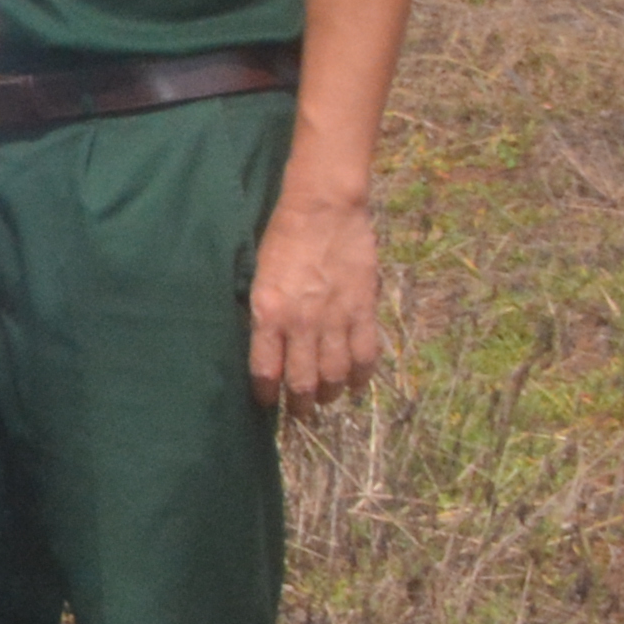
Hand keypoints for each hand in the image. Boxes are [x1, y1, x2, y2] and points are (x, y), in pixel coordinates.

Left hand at [250, 187, 382, 413]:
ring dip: (329, 394)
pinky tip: (355, 383)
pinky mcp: (364, 310)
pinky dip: (361, 376)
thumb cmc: (282, 236)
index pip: (265, 370)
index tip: (266, 405)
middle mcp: (301, 323)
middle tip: (298, 415)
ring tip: (324, 400)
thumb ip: (263, 312)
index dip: (266, 395)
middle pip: (302, 381)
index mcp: (268, 313)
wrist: (323, 208)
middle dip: (299, 405)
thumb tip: (265, 345)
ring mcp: (336, 319)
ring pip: (335, 375)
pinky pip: (366, 356)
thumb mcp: (258, 276)